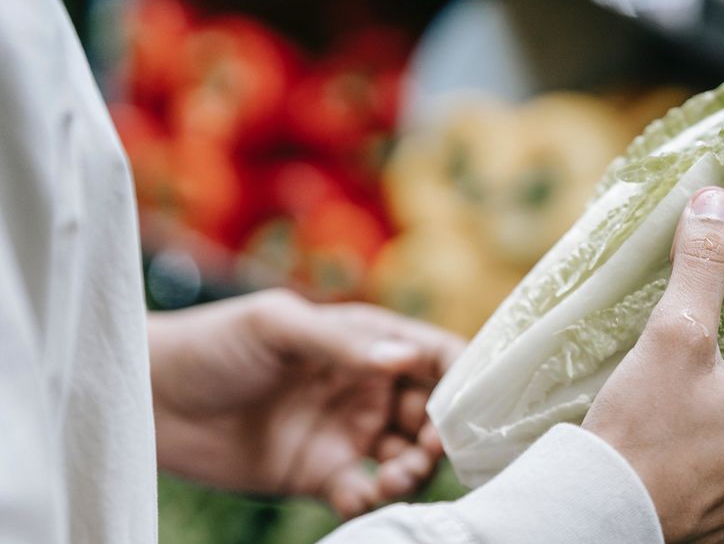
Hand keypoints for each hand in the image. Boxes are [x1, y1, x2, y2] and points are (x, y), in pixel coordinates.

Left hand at [148, 290, 463, 518]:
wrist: (150, 399)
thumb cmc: (213, 343)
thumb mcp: (277, 326)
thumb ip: (341, 343)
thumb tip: (404, 359)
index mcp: (365, 340)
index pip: (433, 354)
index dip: (462, 376)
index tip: (470, 403)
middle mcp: (366, 386)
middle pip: (432, 411)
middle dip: (443, 432)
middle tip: (431, 449)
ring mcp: (345, 432)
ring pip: (407, 455)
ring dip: (415, 469)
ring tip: (394, 476)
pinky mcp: (320, 474)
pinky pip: (365, 493)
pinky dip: (376, 501)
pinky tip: (360, 497)